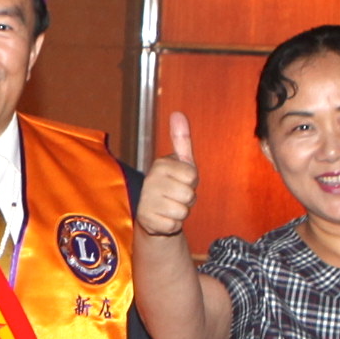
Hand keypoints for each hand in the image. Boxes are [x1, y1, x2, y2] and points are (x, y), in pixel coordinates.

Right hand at [134, 110, 197, 239]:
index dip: (191, 182)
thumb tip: (178, 113)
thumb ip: (181, 139)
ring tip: (169, 206)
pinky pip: (174, 225)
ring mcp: (147, 201)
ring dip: (180, 212)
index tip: (180, 181)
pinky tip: (163, 218)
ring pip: (183, 211)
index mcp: (160, 165)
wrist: (153, 212)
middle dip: (187, 199)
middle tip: (175, 196)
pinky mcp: (147, 221)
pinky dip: (172, 225)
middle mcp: (151, 181)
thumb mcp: (180, 163)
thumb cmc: (171, 184)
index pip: (193, 176)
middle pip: (189, 195)